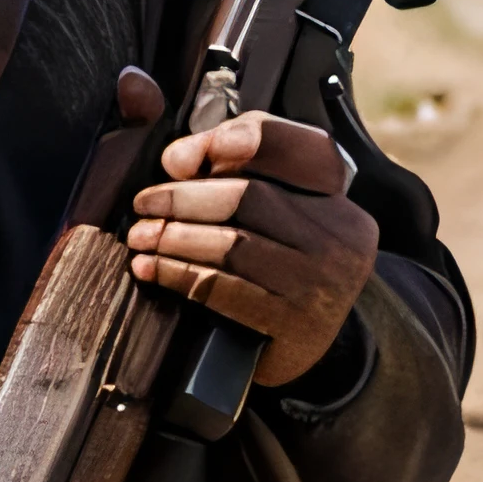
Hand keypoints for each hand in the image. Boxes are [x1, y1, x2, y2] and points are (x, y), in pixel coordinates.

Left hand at [128, 110, 378, 388]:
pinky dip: (178, 274)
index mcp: (336, 197)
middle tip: (144, 203)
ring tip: (141, 237)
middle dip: (184, 197)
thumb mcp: (269, 211)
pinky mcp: (297, 325)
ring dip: (174, 237)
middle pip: (251, 196)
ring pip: (233, 245)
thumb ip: (232, 165)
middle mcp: (342, 235)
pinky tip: (151, 269)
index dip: (238, 139)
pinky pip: (223, 288)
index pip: (294, 148)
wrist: (301, 342)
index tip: (178, 156)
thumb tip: (178, 159)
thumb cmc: (274, 263)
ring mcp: (324, 283)